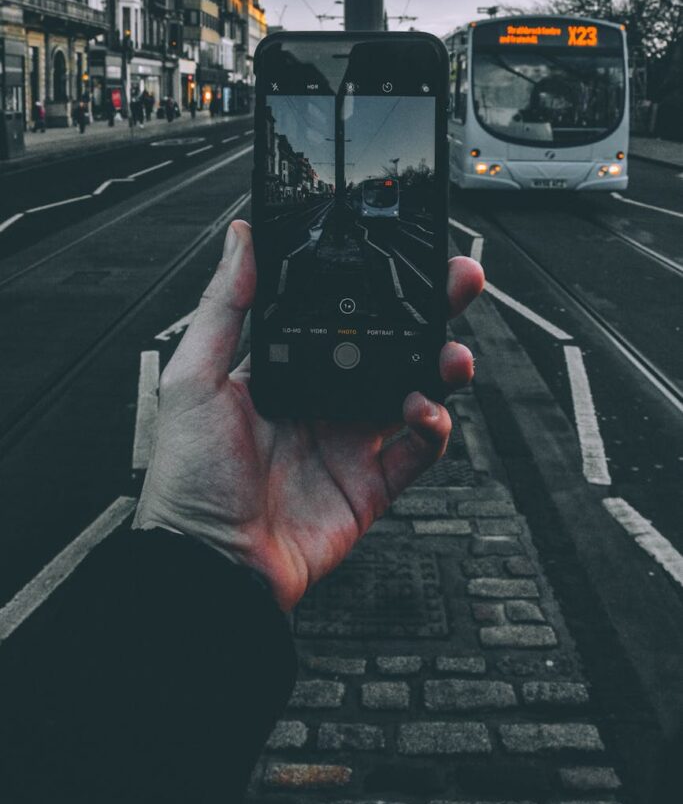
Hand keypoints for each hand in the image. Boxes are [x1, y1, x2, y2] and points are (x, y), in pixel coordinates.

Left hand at [134, 220, 483, 610]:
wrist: (209, 566)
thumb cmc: (188, 478)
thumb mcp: (195, 378)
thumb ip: (225, 307)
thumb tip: (240, 237)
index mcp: (285, 368)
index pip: (340, 312)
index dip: (374, 284)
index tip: (401, 254)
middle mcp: (323, 397)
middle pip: (390, 343)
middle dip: (429, 311)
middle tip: (459, 281)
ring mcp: (350, 440)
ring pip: (414, 388)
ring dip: (442, 365)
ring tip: (452, 356)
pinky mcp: (371, 483)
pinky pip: (419, 451)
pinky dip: (434, 428)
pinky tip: (423, 410)